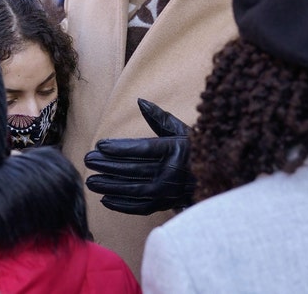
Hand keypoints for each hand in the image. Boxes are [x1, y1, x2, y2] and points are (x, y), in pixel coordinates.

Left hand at [84, 98, 195, 215]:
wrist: (219, 177)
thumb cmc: (196, 149)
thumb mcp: (182, 130)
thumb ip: (160, 117)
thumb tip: (140, 101)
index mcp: (174, 150)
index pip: (141, 149)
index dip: (119, 148)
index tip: (100, 145)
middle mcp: (170, 172)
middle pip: (133, 169)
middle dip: (107, 166)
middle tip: (88, 161)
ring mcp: (168, 191)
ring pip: (133, 190)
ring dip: (110, 186)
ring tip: (91, 181)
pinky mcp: (166, 204)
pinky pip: (141, 207)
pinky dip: (123, 205)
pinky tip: (105, 200)